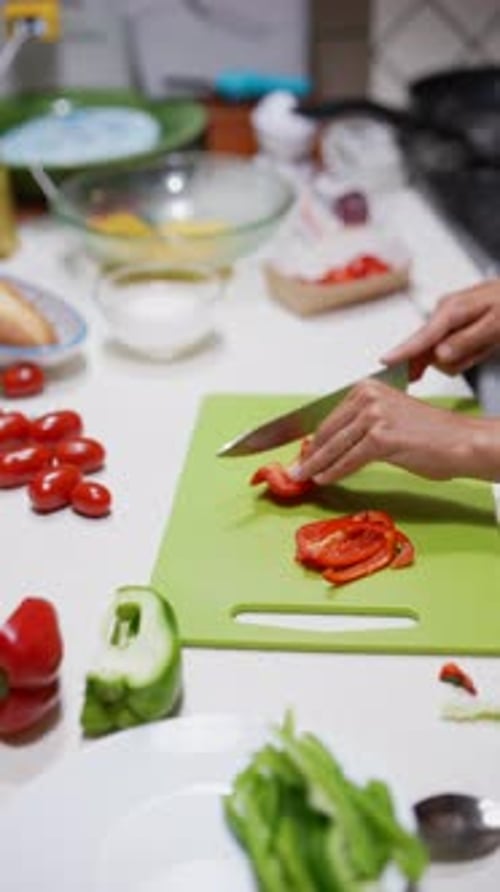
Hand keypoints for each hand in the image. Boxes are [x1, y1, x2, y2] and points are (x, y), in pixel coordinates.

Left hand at [290, 379, 499, 483]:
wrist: (459, 442)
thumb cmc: (429, 435)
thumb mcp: (388, 421)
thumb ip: (359, 428)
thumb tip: (330, 446)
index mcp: (367, 388)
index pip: (330, 416)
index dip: (313, 438)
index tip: (299, 452)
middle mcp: (369, 396)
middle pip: (329, 430)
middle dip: (310, 453)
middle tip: (294, 468)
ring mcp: (375, 415)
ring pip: (335, 446)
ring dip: (315, 465)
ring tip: (301, 477)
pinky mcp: (381, 437)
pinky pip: (350, 459)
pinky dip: (334, 471)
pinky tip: (324, 479)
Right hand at [382, 279, 499, 379]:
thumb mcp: (497, 325)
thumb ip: (468, 341)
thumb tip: (438, 355)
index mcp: (452, 310)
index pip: (421, 337)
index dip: (403, 352)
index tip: (384, 362)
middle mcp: (443, 311)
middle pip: (429, 350)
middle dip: (454, 360)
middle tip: (482, 349)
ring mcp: (446, 317)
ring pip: (441, 353)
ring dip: (465, 357)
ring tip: (488, 343)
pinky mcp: (451, 323)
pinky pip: (448, 348)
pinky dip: (464, 353)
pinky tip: (481, 344)